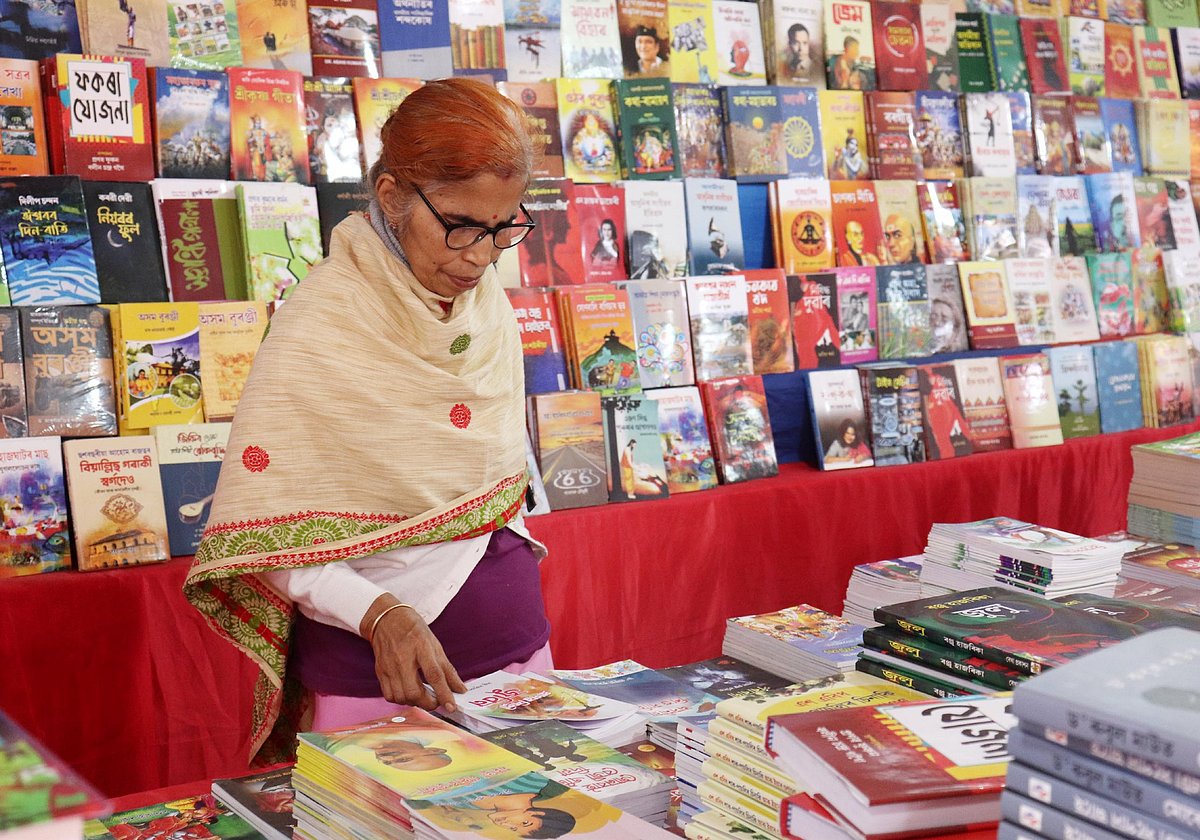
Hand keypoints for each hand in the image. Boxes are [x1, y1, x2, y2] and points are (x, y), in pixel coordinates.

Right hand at [360, 596, 466, 712]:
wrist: (387, 619)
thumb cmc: (413, 630)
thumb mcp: (435, 644)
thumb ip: (447, 669)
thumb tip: (459, 689)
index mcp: (421, 647)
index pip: (434, 674)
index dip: (444, 693)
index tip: (452, 706)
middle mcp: (403, 658)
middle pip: (414, 691)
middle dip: (428, 703)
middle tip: (436, 701)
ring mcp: (389, 666)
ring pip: (401, 696)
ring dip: (415, 702)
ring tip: (423, 696)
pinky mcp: (380, 672)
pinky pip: (389, 695)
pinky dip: (401, 699)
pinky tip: (408, 693)